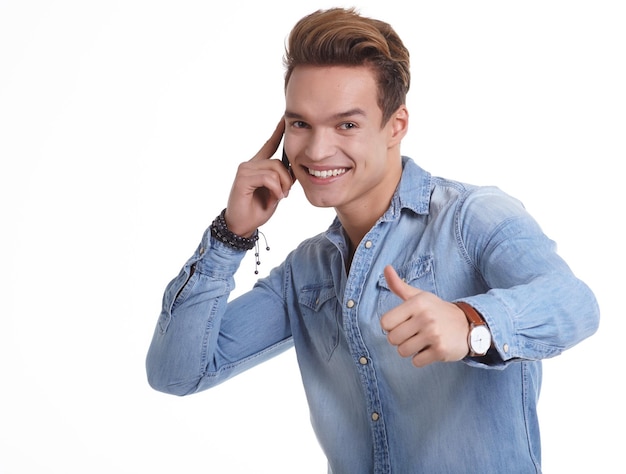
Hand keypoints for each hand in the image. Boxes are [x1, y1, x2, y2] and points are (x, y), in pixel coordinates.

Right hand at [225, 119, 293, 236]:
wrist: (242, 225)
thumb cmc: (257, 209)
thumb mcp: (276, 191)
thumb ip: (283, 178)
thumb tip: (295, 168)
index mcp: (258, 166)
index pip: (270, 145)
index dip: (278, 132)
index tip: (285, 119)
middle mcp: (250, 164)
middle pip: (278, 162)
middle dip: (287, 179)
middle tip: (286, 193)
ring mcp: (245, 170)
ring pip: (274, 169)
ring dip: (282, 186)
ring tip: (279, 197)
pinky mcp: (243, 179)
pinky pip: (267, 178)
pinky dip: (275, 189)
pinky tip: (275, 198)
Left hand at [380, 265, 469, 366]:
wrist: (468, 325)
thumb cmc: (437, 310)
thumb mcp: (419, 296)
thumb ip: (399, 285)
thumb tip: (386, 268)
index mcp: (417, 303)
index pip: (385, 322)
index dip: (391, 326)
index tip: (403, 323)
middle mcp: (425, 317)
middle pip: (392, 339)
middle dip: (400, 339)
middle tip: (414, 334)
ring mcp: (433, 334)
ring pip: (402, 352)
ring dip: (410, 350)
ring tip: (423, 341)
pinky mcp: (440, 351)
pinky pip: (416, 362)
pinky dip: (422, 358)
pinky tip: (431, 348)